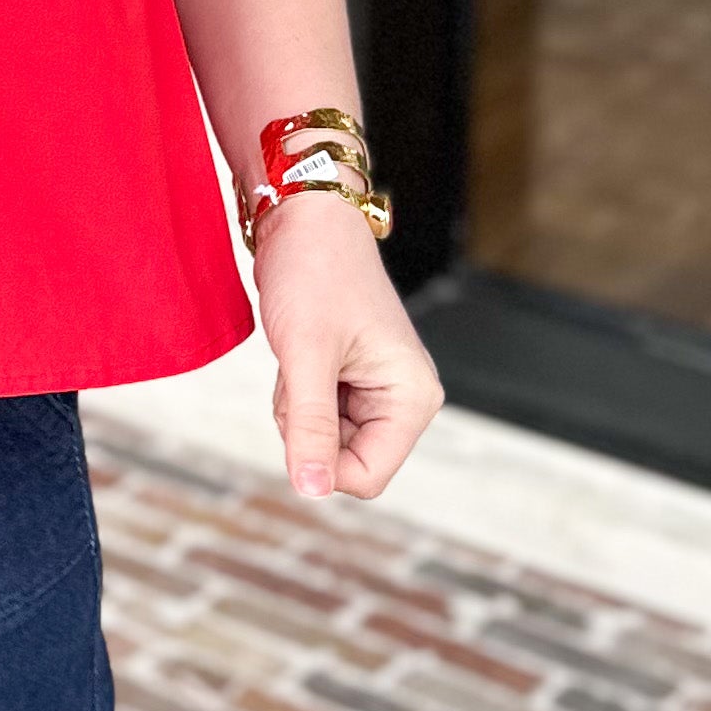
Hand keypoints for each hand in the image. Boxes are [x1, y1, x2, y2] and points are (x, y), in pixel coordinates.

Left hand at [254, 191, 444, 500]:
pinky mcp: (353, 381)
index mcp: (413, 397)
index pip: (367, 477)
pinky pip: (316, 416)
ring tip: (300, 356)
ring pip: (324, 441)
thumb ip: (310, 427)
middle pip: (343, 461)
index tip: (296, 412)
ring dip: (297, 409)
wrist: (304, 219)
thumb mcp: (306, 355)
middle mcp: (405, 399)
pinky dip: (296, 394)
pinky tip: (299, 354)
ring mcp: (379, 391)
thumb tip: (310, 491)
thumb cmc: (312, 275)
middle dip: (306, 428)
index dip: (320, 462)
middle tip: (299, 371)